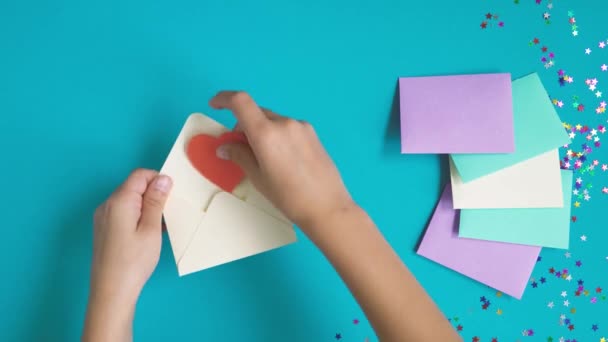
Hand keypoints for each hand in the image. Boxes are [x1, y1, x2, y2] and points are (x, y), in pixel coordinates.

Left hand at [89, 169, 171, 304]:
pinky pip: (122, 212)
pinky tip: (147, 233)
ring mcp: (103, 217)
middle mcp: (107, 205)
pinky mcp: (103, 229)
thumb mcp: (151, 229)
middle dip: (153, 194)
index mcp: (119, 201)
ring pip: (128, 200)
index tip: (171, 197)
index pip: (140, 175)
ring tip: (159, 226)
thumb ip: (156, 201)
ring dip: (146, 206)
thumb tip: (163, 178)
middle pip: (133, 186)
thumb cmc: (134, 261)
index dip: (158, 180)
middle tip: (168, 214)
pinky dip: (137, 216)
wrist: (111, 292)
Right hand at [210, 91, 354, 231]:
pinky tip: (283, 159)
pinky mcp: (312, 133)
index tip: (215, 105)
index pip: (240, 101)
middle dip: (243, 125)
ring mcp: (301, 126)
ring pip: (273, 121)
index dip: (224, 98)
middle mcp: (284, 123)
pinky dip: (277, 135)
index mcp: (266, 133)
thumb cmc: (289, 197)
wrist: (327, 206)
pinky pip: (287, 127)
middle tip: (239, 147)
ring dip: (261, 130)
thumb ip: (240, 156)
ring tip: (264, 158)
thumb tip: (225, 147)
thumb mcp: (258, 178)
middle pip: (256, 113)